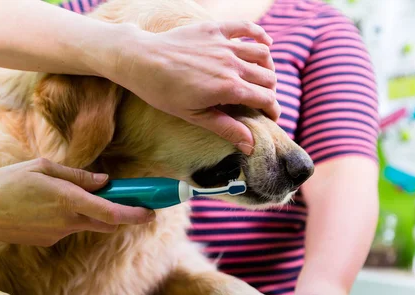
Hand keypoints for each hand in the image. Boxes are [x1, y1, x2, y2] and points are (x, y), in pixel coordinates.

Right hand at [0, 158, 154, 246]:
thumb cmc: (6, 184)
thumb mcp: (41, 168)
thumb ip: (76, 176)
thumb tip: (104, 182)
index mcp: (68, 201)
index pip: (112, 213)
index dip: (136, 214)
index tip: (152, 211)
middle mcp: (67, 222)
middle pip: (107, 223)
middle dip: (119, 213)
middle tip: (122, 196)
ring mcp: (58, 235)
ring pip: (86, 224)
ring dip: (91, 212)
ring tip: (66, 193)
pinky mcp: (48, 241)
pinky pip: (67, 227)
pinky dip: (69, 216)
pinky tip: (43, 205)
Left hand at [113, 20, 279, 154]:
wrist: (141, 61)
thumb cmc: (163, 92)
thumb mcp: (194, 116)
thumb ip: (225, 128)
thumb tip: (250, 145)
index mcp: (229, 88)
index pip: (265, 99)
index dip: (273, 110)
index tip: (271, 118)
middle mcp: (232, 64)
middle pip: (267, 78)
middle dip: (270, 92)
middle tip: (262, 101)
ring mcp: (224, 44)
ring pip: (262, 54)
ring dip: (268, 67)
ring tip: (263, 77)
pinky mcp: (215, 29)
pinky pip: (247, 28)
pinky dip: (260, 36)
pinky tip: (266, 44)